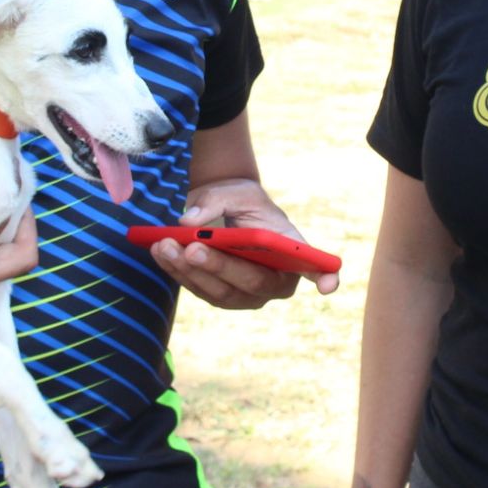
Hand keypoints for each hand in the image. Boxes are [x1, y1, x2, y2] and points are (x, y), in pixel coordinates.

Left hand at [149, 177, 338, 308]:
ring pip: (219, 293)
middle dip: (219, 267)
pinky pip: (197, 289)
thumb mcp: (233, 191)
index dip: (325, 278)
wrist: (222, 208)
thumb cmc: (239, 199)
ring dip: (189, 270)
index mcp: (291, 251)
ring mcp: (246, 294)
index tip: (327, 285)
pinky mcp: (218, 296)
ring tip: (165, 244)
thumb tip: (189, 221)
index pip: (315, 269)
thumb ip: (214, 202)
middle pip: (252, 284)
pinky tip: (160, 251)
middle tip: (193, 247)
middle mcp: (273, 280)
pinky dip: (176, 271)